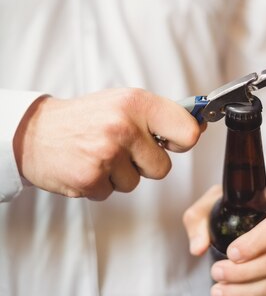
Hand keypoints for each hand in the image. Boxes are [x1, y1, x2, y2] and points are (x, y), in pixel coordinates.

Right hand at [13, 88, 202, 199]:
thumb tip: (199, 126)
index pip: (187, 130)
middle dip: (145, 164)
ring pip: (136, 183)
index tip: (172, 142)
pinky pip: (111, 193)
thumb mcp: (123, 103)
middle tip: (122, 149)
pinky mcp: (91, 179)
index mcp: (137, 103)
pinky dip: (101, 184)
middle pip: (162, 167)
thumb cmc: (85, 118)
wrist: (36, 132)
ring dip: (120, 175)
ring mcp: (107, 154)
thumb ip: (159, 116)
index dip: (184, 141)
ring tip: (100, 155)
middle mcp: (124, 126)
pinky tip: (88, 166)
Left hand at [183, 186, 265, 295]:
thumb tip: (198, 246)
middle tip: (216, 275)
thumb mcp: (217, 201)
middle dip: (245, 274)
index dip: (258, 242)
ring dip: (248, 295)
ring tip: (220, 294)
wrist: (264, 218)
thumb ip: (200, 217)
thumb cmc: (242, 207)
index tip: (231, 253)